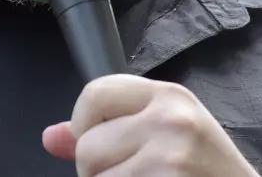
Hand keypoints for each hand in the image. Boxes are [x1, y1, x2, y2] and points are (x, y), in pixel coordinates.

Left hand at [42, 74, 258, 176]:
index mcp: (170, 98)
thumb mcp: (169, 138)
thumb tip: (51, 138)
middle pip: (88, 148)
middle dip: (99, 173)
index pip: (94, 93)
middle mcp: (171, 121)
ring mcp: (170, 159)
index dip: (84, 126)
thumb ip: (110, 132)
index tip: (102, 146)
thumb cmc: (209, 175)